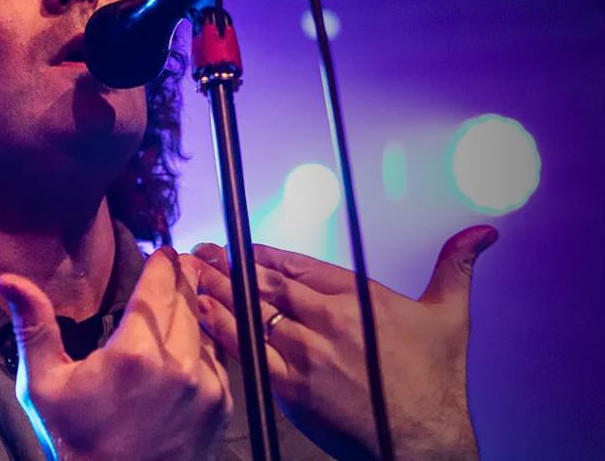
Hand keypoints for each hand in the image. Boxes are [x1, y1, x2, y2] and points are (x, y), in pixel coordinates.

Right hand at [0, 247, 231, 460]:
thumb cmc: (77, 442)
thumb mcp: (44, 387)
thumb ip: (34, 327)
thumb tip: (8, 279)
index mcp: (135, 353)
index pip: (159, 286)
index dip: (163, 262)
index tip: (164, 250)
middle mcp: (180, 364)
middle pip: (188, 300)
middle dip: (183, 278)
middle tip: (180, 261)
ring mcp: (207, 386)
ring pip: (205, 328)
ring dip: (196, 310)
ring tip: (184, 298)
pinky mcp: (222, 405)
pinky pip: (217, 360)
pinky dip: (204, 347)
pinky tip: (188, 346)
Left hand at [193, 226, 497, 459]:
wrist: (425, 441)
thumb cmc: (436, 383)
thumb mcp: (451, 315)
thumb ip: (455, 267)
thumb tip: (482, 234)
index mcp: (359, 296)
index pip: (298, 265)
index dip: (263, 254)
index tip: (239, 245)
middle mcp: (329, 318)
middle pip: (268, 283)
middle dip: (230, 264)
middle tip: (202, 250)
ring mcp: (309, 352)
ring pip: (254, 311)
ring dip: (220, 290)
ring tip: (192, 273)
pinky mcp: (295, 386)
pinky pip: (251, 351)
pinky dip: (226, 329)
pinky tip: (205, 314)